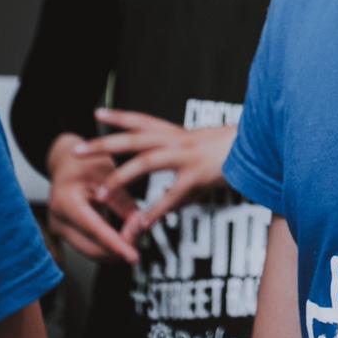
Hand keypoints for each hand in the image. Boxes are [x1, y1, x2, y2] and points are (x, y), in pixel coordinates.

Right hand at [46, 132, 139, 263]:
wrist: (66, 162)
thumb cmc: (85, 162)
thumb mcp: (107, 173)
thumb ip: (122, 201)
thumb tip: (140, 225)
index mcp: (65, 202)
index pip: (95, 230)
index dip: (116, 245)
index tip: (133, 256)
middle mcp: (59, 221)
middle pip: (93, 250)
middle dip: (120, 247)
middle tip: (142, 231)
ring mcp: (61, 230)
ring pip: (94, 252)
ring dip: (117, 246)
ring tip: (135, 227)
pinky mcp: (68, 234)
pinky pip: (92, 246)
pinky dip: (110, 243)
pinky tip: (125, 230)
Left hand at [76, 108, 236, 243]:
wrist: (261, 147)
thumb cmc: (233, 154)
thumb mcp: (201, 168)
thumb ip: (173, 194)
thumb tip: (156, 214)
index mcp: (178, 134)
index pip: (143, 121)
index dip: (119, 117)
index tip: (96, 112)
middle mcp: (178, 140)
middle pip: (134, 138)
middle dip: (104, 144)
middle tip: (77, 150)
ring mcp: (187, 155)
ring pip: (146, 161)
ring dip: (120, 177)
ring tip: (100, 195)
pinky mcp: (198, 174)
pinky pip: (172, 194)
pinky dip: (155, 211)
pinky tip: (141, 225)